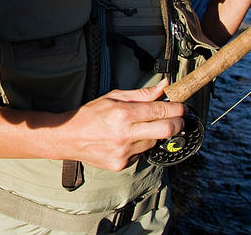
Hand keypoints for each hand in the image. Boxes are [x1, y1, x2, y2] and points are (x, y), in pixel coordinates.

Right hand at [60, 80, 183, 170]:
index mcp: (122, 114)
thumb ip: (141, 94)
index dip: (176, 108)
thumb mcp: (113, 97)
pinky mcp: (122, 164)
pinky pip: (141, 153)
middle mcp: (125, 135)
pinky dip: (140, 144)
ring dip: (155, 133)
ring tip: (143, 126)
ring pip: (154, 142)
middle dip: (177, 123)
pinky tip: (129, 139)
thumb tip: (162, 86)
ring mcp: (124, 152)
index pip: (159, 110)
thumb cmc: (89, 115)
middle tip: (179, 118)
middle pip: (166, 130)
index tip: (182, 106)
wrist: (67, 137)